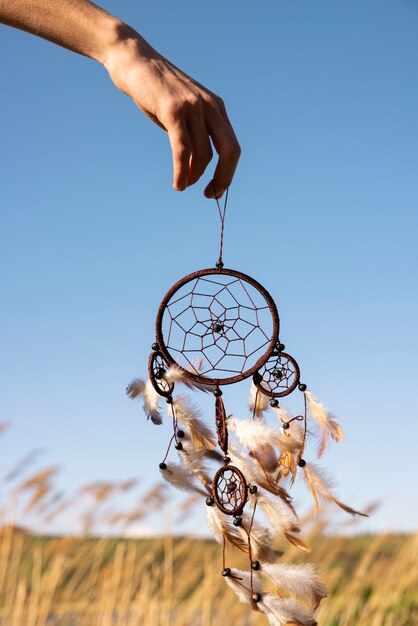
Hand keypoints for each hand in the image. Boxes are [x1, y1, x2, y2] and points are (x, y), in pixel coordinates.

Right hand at [104, 27, 239, 197]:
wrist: (133, 60)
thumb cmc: (154, 90)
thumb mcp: (179, 114)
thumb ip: (191, 137)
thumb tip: (195, 170)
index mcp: (216, 107)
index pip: (232, 146)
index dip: (227, 172)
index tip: (215, 189)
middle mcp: (209, 106)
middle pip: (230, 151)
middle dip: (223, 178)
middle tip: (210, 195)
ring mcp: (193, 106)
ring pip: (203, 154)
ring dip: (193, 177)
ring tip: (182, 186)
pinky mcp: (173, 110)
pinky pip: (183, 149)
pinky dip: (181, 171)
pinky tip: (177, 183)